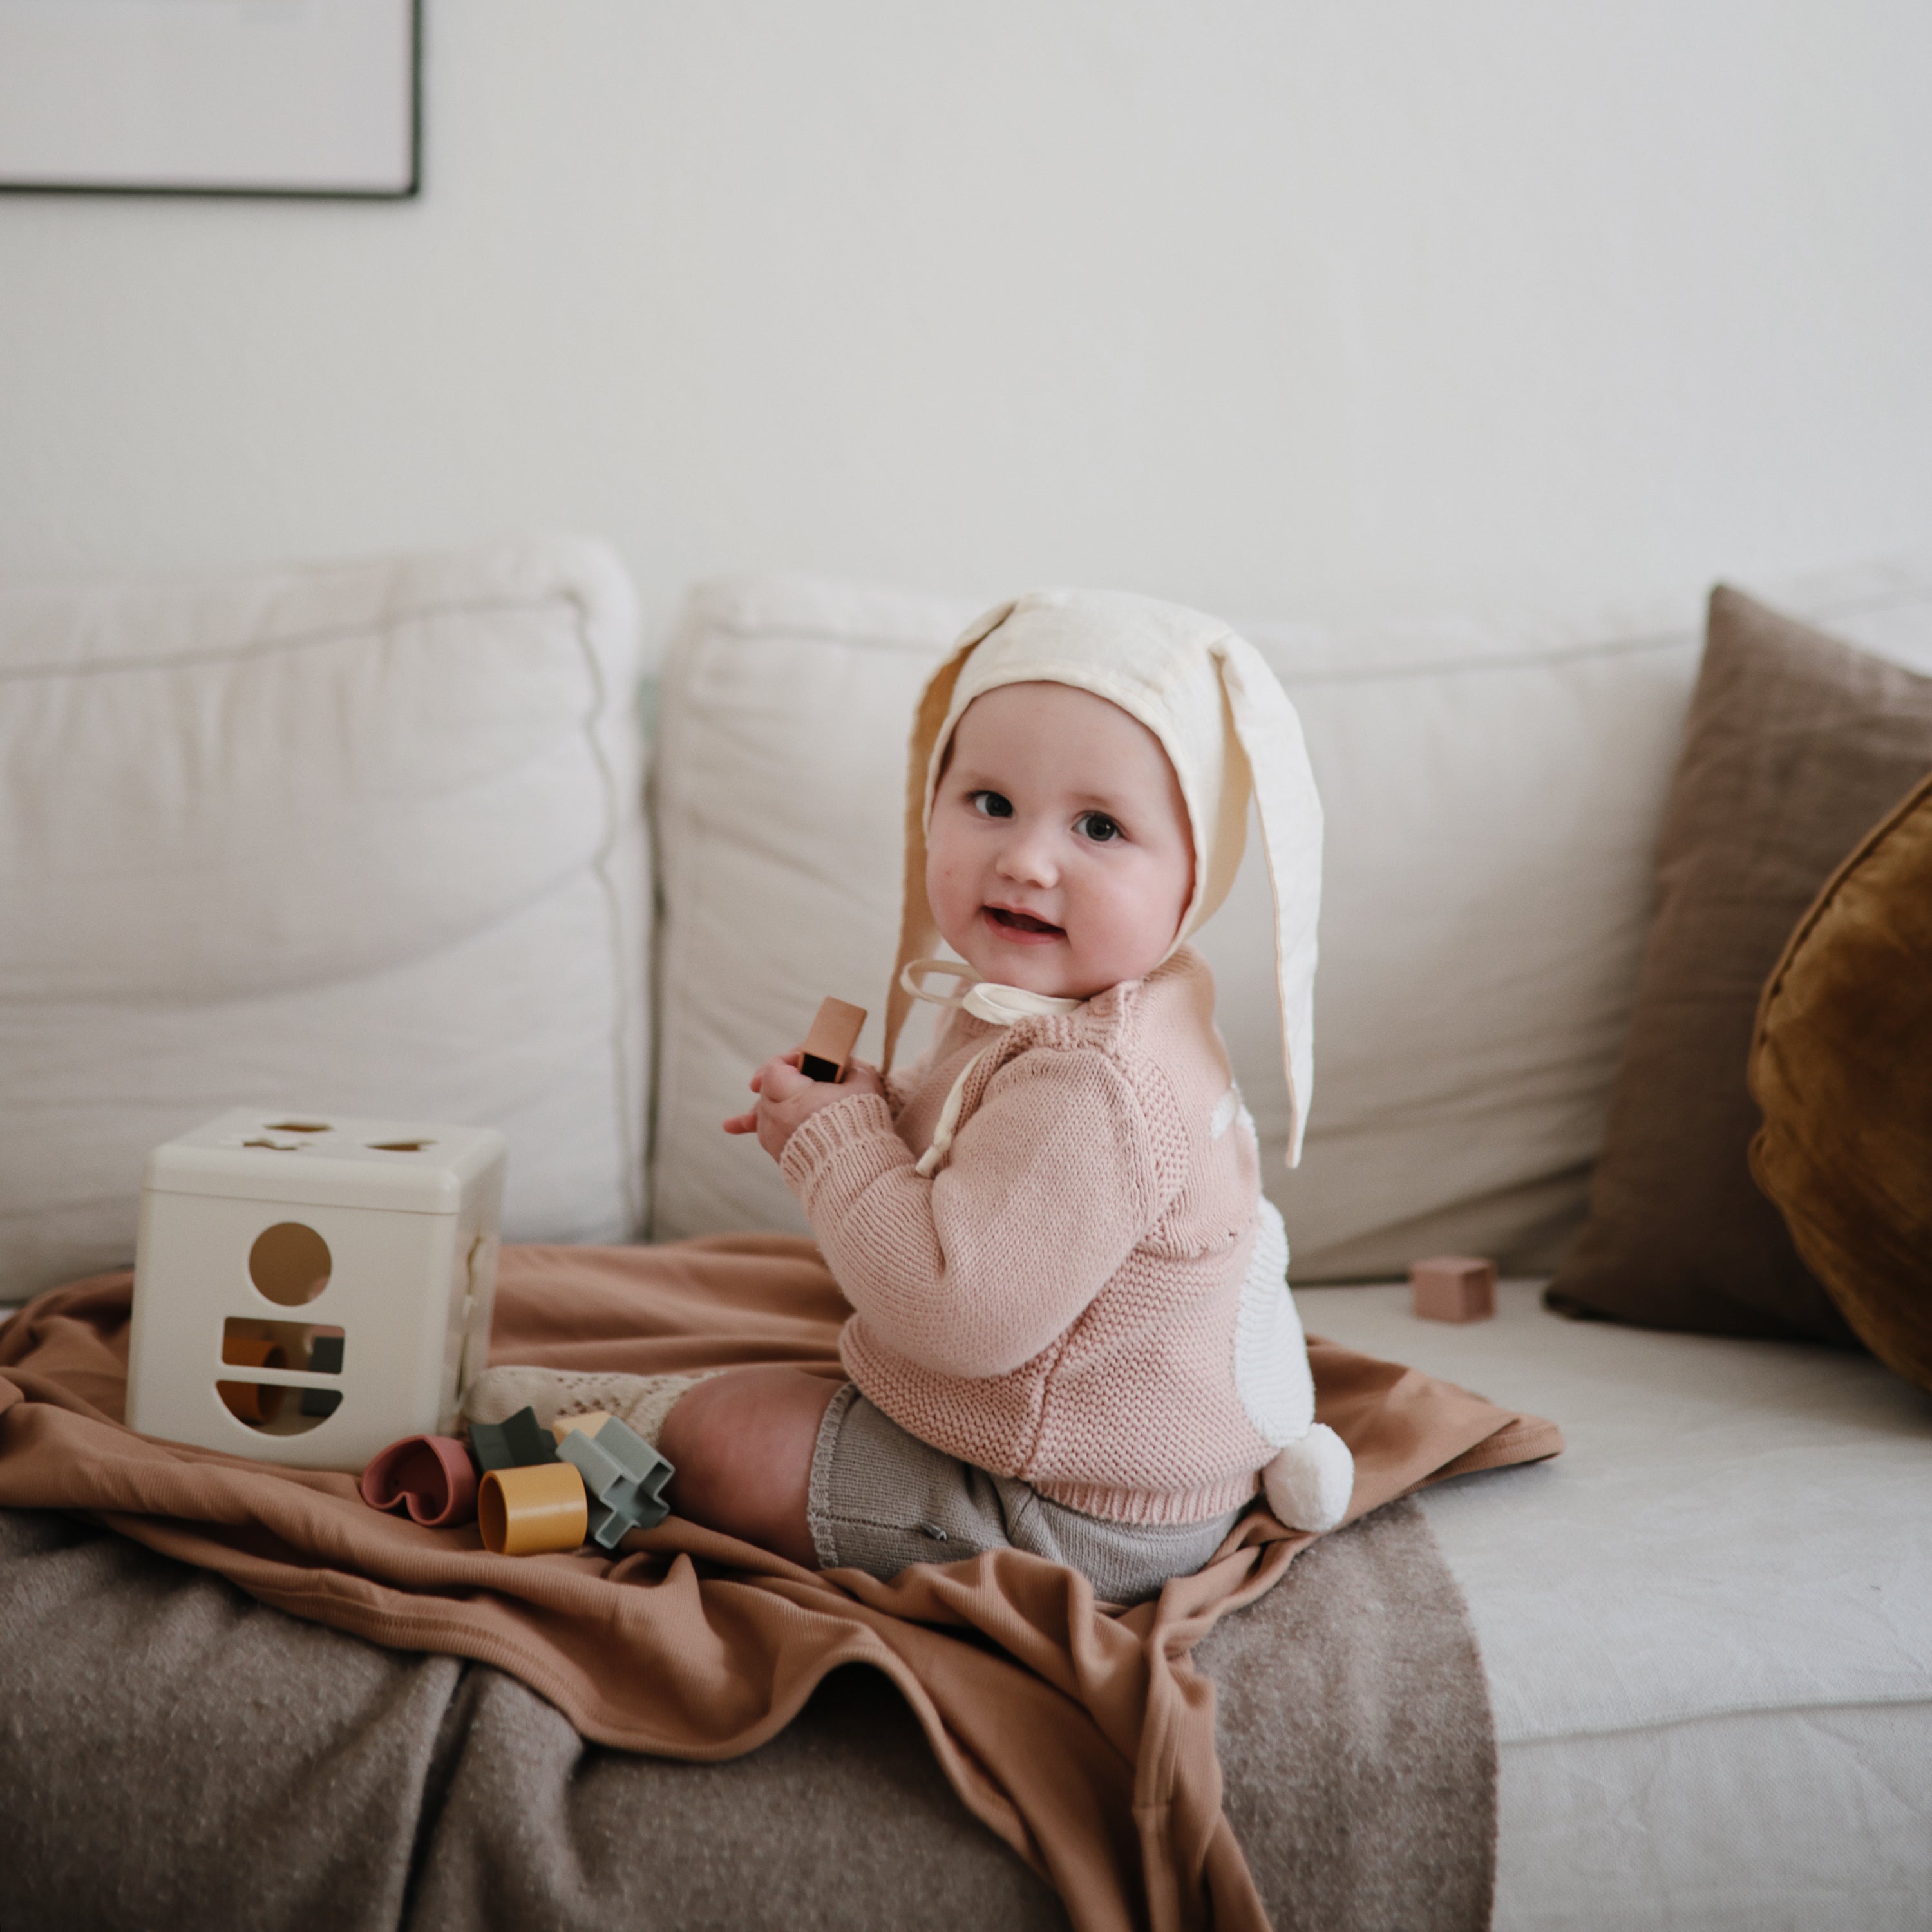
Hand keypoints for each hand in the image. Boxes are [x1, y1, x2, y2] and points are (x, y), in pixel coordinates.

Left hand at [722, 1053, 886, 1161]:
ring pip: (762, 1108)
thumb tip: (835, 1061)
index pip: (775, 1068)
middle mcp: (776, 1116)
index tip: (807, 1059)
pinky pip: (761, 1132)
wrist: (857, 1172)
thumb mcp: (861, 1080)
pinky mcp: (777, 1153)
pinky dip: (750, 1124)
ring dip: (767, 1097)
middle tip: (802, 1073)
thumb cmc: (861, 1123)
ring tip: (753, 1085)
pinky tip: (730, 1126)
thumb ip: (845, 1063)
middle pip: (768, 1087)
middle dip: (784, 1078)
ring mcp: (773, 1136)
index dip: (790, 1058)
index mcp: (793, 1095)